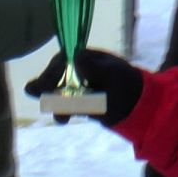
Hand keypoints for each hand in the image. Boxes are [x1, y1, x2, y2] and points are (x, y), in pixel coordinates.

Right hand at [22, 48, 144, 124]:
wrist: (139, 104)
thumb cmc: (126, 83)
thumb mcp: (112, 74)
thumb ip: (93, 68)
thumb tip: (76, 57)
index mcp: (84, 57)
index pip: (61, 61)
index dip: (52, 72)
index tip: (47, 84)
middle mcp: (77, 69)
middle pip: (54, 76)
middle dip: (48, 87)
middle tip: (38, 95)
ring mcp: (76, 86)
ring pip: (56, 92)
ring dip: (54, 102)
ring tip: (60, 116)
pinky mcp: (78, 101)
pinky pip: (64, 105)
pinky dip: (62, 111)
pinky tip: (63, 119)